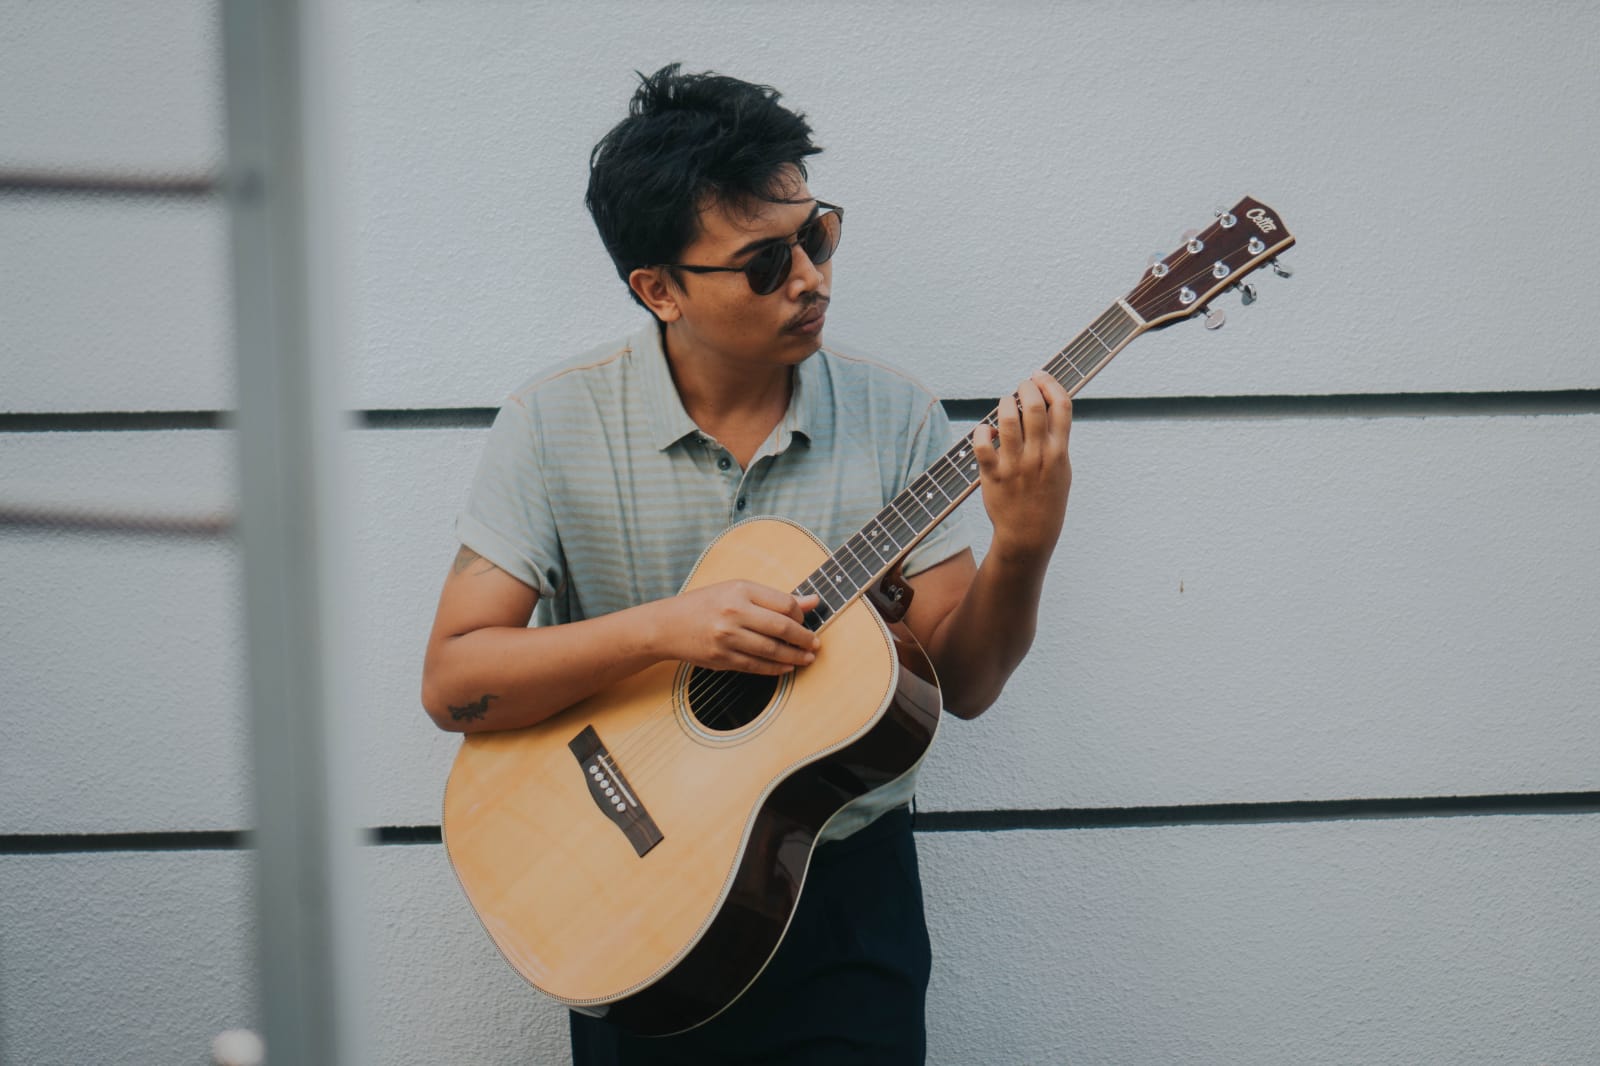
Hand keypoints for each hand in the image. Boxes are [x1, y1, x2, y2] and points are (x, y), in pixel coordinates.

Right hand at [655, 581, 820, 674]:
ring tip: (807, 658)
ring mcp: (727, 637)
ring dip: (795, 656)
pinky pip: (756, 666)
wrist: (667, 625)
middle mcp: (733, 612)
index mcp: (740, 590)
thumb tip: (812, 601)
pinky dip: (776, 668)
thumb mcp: (737, 591)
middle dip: (804, 638)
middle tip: (816, 644)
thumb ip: (774, 597)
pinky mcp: (722, 658)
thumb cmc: (706, 604)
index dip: (801, 615)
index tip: (806, 621)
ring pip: (772, 650)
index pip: (783, 603)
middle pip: (782, 627)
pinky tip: (787, 667)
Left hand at [973, 370, 1072, 562]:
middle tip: (1020, 387)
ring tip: (1004, 405)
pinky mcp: (992, 474)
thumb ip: (1056, 439)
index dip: (1051, 384)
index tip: (1040, 376)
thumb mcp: (1062, 469)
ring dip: (1004, 403)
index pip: (1062, 405)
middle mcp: (1039, 455)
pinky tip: (986, 432)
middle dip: (1025, 387)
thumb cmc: (1046, 497)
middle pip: (1034, 405)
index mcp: (1059, 452)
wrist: (1029, 534)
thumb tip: (1046, 405)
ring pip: (1007, 418)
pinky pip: (982, 443)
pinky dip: (982, 431)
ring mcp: (1015, 464)